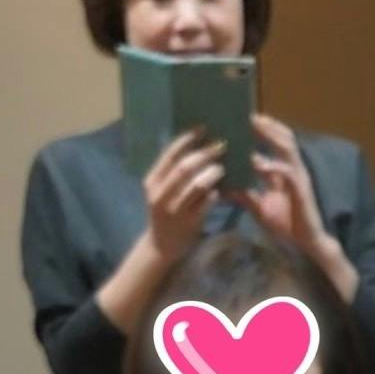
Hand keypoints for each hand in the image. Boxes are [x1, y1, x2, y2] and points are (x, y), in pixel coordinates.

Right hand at [143, 129, 224, 262]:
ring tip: (222, 168)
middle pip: (184, 167)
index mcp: (152, 181)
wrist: (161, 245)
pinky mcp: (189, 223)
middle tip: (221, 145)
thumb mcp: (162, 189)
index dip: (188, 139)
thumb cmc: (165, 211)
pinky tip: (222, 190)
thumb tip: (196, 142)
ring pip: (197, 185)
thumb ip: (173, 170)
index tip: (203, 128)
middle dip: (205, 153)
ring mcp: (174, 210)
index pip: (170, 154)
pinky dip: (216, 194)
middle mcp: (160, 194)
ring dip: (213, 173)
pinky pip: (206, 204)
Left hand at [234, 113, 359, 300]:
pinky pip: (289, 173)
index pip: (275, 143)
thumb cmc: (286, 225)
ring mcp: (299, 179)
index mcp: (283, 172)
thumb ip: (244, 194)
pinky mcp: (301, 191)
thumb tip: (224, 186)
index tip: (243, 119)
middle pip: (284, 138)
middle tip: (248, 115)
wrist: (305, 244)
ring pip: (288, 149)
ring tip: (255, 126)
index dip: (263, 130)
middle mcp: (293, 170)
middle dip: (268, 125)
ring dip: (272, 136)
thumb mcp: (259, 207)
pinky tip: (259, 162)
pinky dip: (274, 165)